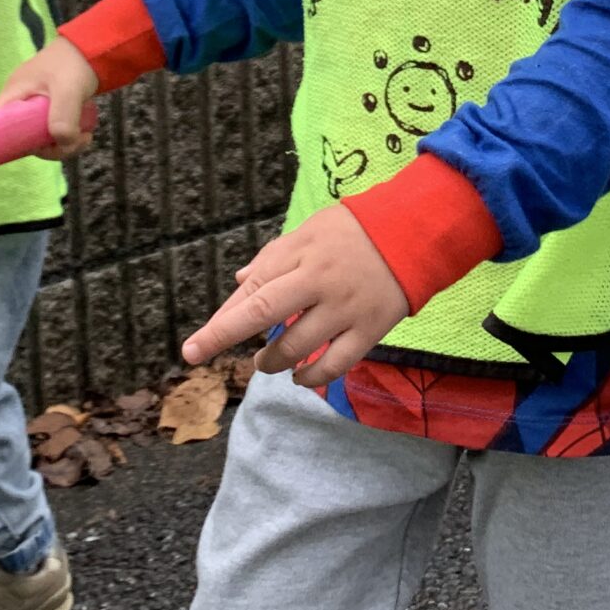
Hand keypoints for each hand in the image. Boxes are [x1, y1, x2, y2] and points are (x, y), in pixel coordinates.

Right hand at [0, 37, 101, 161]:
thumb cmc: (73, 64)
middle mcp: (19, 103)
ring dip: (64, 143)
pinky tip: (85, 132)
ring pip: (41, 138)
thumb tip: (62, 143)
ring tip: (85, 137)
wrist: (93, 48)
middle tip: (74, 143)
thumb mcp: (68, 89)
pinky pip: (53, 131)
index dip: (12, 143)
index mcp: (13, 95)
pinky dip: (68, 136)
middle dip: (51, 147)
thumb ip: (63, 116)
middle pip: (23, 138)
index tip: (40, 147)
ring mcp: (34, 108)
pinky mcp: (49, 111)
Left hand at [179, 205, 409, 386]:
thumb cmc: (355, 230)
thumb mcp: (310, 230)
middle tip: (198, 354)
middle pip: (264, 313)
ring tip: (265, 362)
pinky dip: (311, 378)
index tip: (194, 347)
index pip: (253, 290)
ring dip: (271, 361)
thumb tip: (240, 283)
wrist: (416, 232)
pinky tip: (299, 377)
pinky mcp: (370, 330)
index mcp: (303, 255)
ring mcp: (346, 309)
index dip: (221, 320)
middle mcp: (320, 283)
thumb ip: (274, 256)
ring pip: (296, 348)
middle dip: (224, 336)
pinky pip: (334, 366)